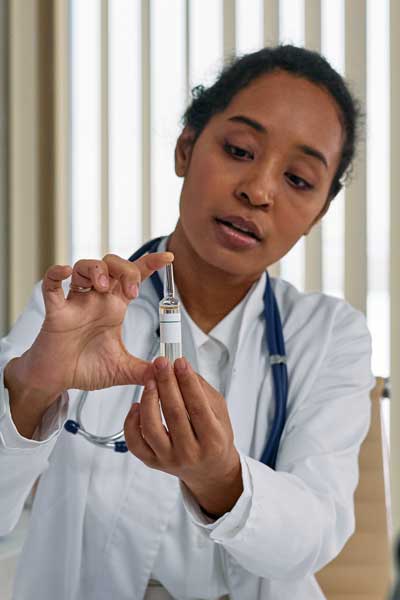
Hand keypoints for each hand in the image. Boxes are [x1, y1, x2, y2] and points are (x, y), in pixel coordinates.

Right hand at [12, 252, 173, 398]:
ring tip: (104, 286)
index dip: (150, 263)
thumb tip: (168, 371)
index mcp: (114, 307)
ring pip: (84, 267)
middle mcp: (96, 299)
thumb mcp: (121, 370)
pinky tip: (66, 271)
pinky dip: (56, 273)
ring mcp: (75, 302)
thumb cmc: (86, 368)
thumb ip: (144, 371)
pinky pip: (51, 285)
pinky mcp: (56, 312)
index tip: (168, 257)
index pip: (134, 276)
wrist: (58, 381)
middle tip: (132, 292)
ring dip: (97, 269)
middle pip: (112, 264)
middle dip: (126, 269)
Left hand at [123, 356, 242, 516]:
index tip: (179, 361)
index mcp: (213, 440)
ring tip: (150, 381)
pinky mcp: (152, 463)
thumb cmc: (215, 437)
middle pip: (173, 413)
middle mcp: (190, 453)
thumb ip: (202, 390)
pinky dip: (131, 421)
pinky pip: (135, 442)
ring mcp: (169, 459)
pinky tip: (137, 405)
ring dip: (148, 399)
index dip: (187, 381)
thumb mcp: (220, 413)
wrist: (209, 469)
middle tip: (161, 363)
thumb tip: (181, 368)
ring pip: (151, 427)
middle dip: (166, 382)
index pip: (197, 406)